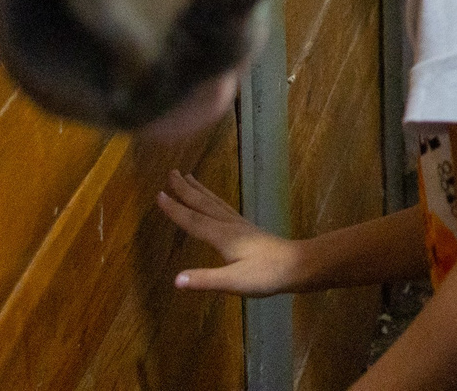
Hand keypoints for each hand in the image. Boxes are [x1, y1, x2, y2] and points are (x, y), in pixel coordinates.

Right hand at [159, 169, 309, 294]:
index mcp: (223, 236)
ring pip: (215, 203)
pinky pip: (224, 208)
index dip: (175, 209)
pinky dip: (213, 200)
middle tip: (171, 172)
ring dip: (199, 190)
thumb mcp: (234, 282)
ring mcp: (240, 225)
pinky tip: (213, 202)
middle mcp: (229, 225)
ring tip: (189, 177)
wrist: (297, 265)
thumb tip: (175, 280)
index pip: (193, 220)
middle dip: (186, 190)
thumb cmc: (266, 275)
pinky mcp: (247, 229)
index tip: (158, 194)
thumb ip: (205, 279)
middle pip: (203, 204)